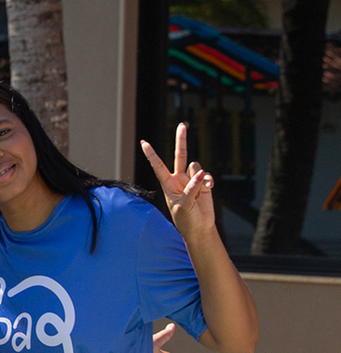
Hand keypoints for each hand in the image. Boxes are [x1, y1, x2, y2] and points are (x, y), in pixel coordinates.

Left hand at [140, 125, 216, 243]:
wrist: (199, 227)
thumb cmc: (185, 219)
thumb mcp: (183, 206)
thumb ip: (191, 188)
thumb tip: (200, 172)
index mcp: (168, 184)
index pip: (158, 166)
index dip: (152, 154)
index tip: (144, 143)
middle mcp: (179, 179)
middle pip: (179, 155)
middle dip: (181, 140)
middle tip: (182, 125)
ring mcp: (192, 180)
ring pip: (195, 166)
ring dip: (199, 176)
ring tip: (201, 189)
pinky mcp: (204, 183)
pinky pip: (206, 175)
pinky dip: (207, 180)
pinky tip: (209, 187)